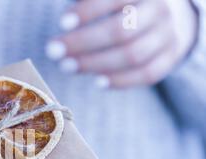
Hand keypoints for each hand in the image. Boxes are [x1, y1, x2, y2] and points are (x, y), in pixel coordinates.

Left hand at [45, 0, 198, 87]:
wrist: (173, 16)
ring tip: (67, 66)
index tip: (62, 23)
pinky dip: (121, 81)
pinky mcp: (170, 58)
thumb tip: (65, 19)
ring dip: (95, 64)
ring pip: (133, 55)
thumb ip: (90, 3)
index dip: (89, 11)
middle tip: (53, 51)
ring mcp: (168, 35)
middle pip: (121, 31)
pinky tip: (97, 82)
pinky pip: (147, 74)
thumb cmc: (128, 4)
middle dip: (83, 43)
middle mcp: (160, 10)